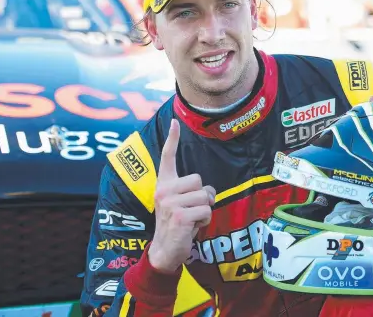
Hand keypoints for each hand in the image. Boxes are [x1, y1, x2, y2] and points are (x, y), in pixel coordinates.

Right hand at [148, 119, 215, 272]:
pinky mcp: (180, 215)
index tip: (175, 122)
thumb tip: (208, 191)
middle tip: (192, 210)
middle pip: (200, 181)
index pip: (167, 157)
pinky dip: (205, 221)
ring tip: (191, 219)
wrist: (164, 250)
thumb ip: (188, 192)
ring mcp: (170, 202)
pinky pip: (206, 211)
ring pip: (205, 197)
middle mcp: (164, 190)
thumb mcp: (178, 204)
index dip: (172, 139)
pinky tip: (192, 228)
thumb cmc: (176, 225)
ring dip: (205, 211)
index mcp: (163, 184)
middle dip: (203, 196)